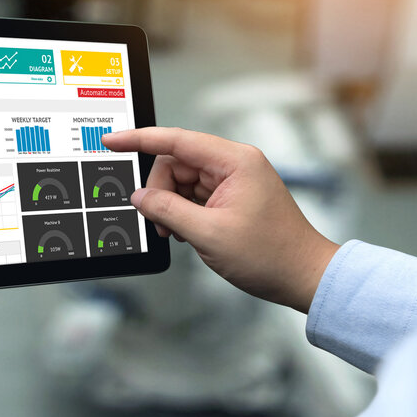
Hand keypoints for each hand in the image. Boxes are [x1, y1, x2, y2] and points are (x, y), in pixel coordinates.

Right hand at [101, 127, 339, 312]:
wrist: (304, 277)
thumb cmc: (272, 255)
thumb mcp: (208, 234)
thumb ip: (167, 210)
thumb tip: (140, 196)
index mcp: (235, 161)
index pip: (176, 140)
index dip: (139, 139)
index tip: (112, 141)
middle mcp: (235, 164)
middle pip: (176, 162)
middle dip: (160, 190)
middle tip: (160, 222)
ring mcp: (235, 180)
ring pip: (182, 181)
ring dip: (171, 205)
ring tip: (178, 233)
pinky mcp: (233, 196)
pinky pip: (194, 194)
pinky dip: (184, 212)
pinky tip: (188, 232)